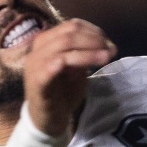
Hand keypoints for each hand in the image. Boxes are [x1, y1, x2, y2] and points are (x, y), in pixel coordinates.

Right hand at [20, 18, 114, 135]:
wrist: (46, 120)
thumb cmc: (61, 93)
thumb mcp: (75, 70)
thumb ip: (85, 55)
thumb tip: (107, 45)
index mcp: (46, 42)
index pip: (71, 26)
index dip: (94, 31)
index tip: (109, 43)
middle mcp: (37, 49)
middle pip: (69, 33)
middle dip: (94, 40)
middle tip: (111, 50)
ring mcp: (35, 64)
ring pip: (65, 47)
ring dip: (89, 51)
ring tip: (106, 57)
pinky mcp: (37, 81)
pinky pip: (53, 66)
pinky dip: (70, 61)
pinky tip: (85, 67)